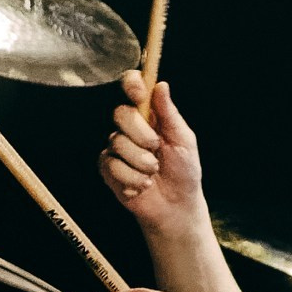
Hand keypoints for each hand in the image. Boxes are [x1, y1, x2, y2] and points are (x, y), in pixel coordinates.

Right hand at [98, 74, 204, 236]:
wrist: (175, 206)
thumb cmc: (183, 172)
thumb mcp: (184, 140)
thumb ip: (169, 113)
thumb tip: (161, 85)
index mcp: (149, 116)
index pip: (133, 89)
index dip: (132, 85)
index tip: (139, 93)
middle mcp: (130, 129)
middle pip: (120, 114)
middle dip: (141, 134)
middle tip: (156, 148)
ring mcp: (117, 148)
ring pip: (117, 142)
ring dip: (140, 162)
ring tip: (153, 173)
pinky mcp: (108, 169)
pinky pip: (112, 165)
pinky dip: (131, 178)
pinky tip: (142, 185)